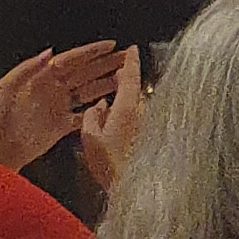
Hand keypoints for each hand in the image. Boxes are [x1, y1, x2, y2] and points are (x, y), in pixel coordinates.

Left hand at [0, 39, 125, 170]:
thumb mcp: (9, 86)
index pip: (72, 60)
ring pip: (89, 91)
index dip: (92, 52)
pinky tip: (111, 106)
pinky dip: (98, 110)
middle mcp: (54, 89)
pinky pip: (85, 115)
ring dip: (106, 84)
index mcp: (43, 77)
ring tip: (125, 78)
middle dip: (106, 64)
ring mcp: (60, 106)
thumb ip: (29, 67)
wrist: (1, 146)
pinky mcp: (63, 125)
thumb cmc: (1, 116)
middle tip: (126, 58)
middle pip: (86, 73)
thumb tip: (50, 52)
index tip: (110, 46)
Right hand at [76, 49, 145, 189]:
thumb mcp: (90, 138)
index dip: (131, 61)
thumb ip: (91, 116)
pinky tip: (116, 125)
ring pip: (135, 105)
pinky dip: (127, 115)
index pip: (131, 76)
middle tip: (115, 74)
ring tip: (111, 103)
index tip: (132, 49)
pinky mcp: (148, 137)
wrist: (133, 189)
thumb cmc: (111, 166)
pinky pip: (136, 119)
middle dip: (125, 80)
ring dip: (125, 100)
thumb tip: (98, 106)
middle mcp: (141, 114)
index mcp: (128, 108)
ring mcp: (146, 125)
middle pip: (134, 89)